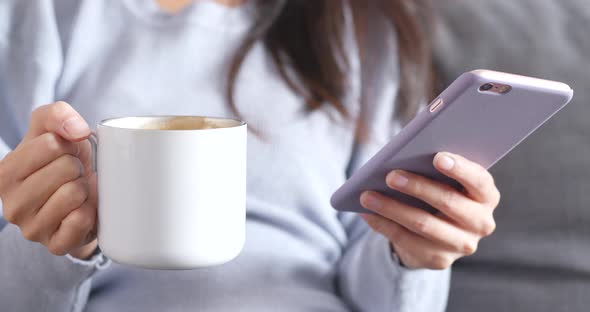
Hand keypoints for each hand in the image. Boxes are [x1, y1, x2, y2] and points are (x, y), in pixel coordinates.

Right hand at [0, 102, 97, 258]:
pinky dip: (91, 211)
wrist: (78, 200)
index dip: (68, 145)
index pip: (51, 144)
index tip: (63, 155)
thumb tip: (76, 131)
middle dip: (78, 167)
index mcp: (4, 173)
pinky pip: (81, 220)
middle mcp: (11, 204)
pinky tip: (84, 210)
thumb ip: (57, 115)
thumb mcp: (54, 130)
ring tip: (78, 192)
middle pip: (66, 168)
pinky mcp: (55, 245)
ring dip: (85, 188)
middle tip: (73, 176)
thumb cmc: (63, 162)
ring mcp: (32, 229)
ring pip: (74, 193)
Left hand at [360, 152, 499, 269]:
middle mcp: (481, 222)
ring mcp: (462, 244)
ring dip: (392, 208)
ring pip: (423, 224)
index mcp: (486, 195)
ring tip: (367, 195)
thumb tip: (402, 155)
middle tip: (390, 175)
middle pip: (448, 202)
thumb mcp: (443, 178)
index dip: (460, 169)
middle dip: (417, 187)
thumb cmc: (439, 189)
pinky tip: (366, 213)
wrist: (437, 233)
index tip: (437, 157)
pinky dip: (383, 224)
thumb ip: (435, 165)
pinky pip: (406, 240)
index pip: (479, 181)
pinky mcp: (439, 260)